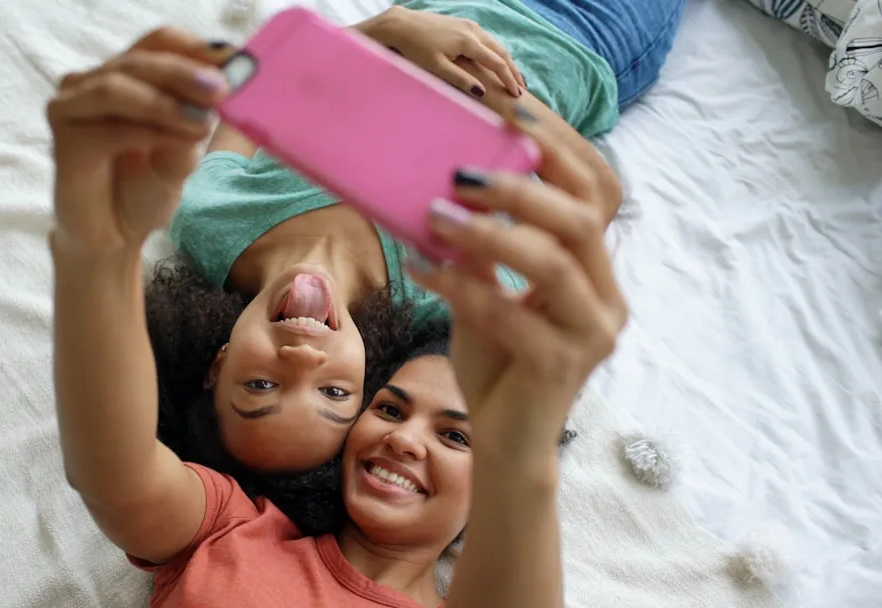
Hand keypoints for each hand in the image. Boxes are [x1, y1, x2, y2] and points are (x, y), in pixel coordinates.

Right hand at [47, 28, 231, 253]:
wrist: (113, 238)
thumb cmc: (144, 190)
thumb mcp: (183, 152)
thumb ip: (195, 120)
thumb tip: (218, 91)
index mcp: (123, 75)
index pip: (157, 42)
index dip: (194, 48)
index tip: (234, 61)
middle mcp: (90, 83)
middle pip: (138, 61)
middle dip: (183, 74)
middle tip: (221, 89)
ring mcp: (71, 109)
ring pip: (117, 88)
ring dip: (165, 103)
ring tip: (203, 121)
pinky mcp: (65, 142)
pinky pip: (109, 130)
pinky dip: (148, 133)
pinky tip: (179, 143)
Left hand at [358, 6, 524, 97]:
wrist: (403, 25)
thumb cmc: (416, 47)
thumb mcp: (437, 67)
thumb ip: (460, 79)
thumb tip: (481, 92)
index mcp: (469, 42)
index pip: (497, 63)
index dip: (508, 80)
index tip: (516, 95)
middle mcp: (473, 30)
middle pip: (501, 52)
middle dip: (513, 71)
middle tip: (521, 89)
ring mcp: (470, 25)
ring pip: (496, 44)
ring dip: (506, 61)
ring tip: (514, 77)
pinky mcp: (464, 24)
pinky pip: (487, 39)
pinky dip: (496, 52)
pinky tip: (497, 61)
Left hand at [408, 128, 627, 454]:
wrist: (506, 442)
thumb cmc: (500, 362)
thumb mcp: (490, 291)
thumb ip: (485, 248)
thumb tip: (450, 184)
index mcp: (597, 269)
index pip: (600, 190)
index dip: (561, 145)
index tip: (510, 109)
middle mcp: (607, 296)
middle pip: (584, 218)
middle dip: (520, 186)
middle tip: (460, 171)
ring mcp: (592, 333)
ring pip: (554, 262)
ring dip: (488, 233)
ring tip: (433, 215)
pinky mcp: (561, 366)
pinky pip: (512, 315)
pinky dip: (461, 286)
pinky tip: (420, 268)